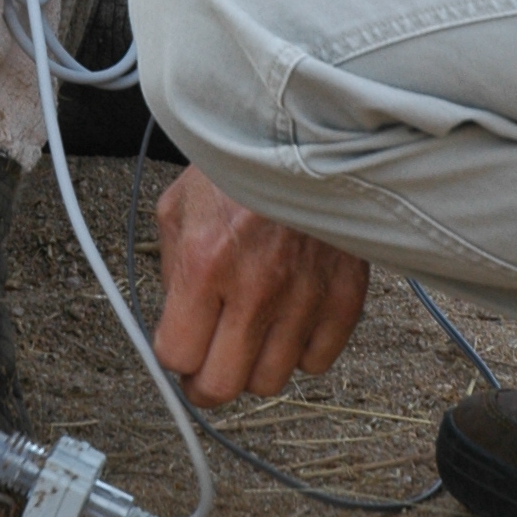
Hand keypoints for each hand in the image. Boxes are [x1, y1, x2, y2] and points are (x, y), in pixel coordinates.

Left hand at [152, 167, 367, 405]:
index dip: (173, 354)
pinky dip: (301, 350)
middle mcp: (255, 287)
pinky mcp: (344, 297)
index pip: (177, 356)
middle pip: (222, 386)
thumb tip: (174, 325)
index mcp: (206, 262)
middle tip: (207, 361)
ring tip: (251, 331)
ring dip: (254, 364)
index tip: (178, 345)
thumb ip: (172, 271)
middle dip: (206, 380)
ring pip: (269, 381)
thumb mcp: (178, 205)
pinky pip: (317, 362)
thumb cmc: (239, 164)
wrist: (306, 131)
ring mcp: (304, 296)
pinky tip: (290, 319)